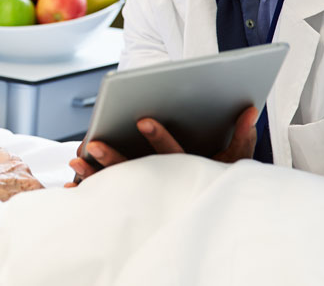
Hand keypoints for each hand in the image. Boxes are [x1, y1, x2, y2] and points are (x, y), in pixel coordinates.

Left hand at [65, 106, 259, 186]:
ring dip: (96, 174)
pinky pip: (110, 194)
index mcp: (188, 169)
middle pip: (137, 170)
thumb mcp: (236, 160)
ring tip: (75, 162)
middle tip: (95, 144)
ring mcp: (150, 192)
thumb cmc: (221, 178)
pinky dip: (92, 187)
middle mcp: (166, 183)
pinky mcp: (136, 198)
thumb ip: (243, 135)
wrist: (214, 214)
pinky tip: (72, 179)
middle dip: (114, 159)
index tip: (142, 120)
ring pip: (120, 184)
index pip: (172, 153)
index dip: (158, 137)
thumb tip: (250, 109)